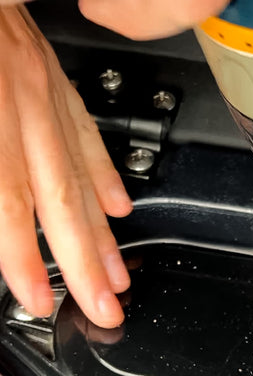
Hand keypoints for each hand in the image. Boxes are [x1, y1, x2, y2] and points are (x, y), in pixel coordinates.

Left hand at [0, 5, 131, 326]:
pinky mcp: (49, 71)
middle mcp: (20, 91)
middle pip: (60, 193)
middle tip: (103, 305)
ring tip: (116, 273)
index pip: (7, 196)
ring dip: (101, 230)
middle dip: (84, 260)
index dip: (23, 254)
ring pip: (81, 169)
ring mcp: (41, 80)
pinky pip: (87, 130)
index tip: (36, 296)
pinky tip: (118, 206)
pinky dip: (105, 174)